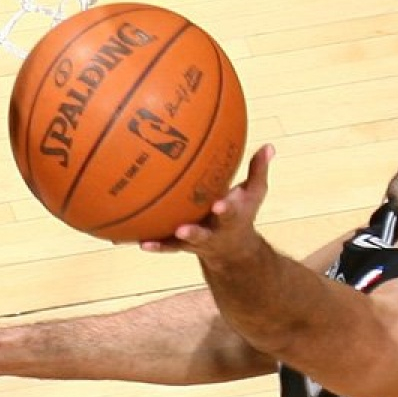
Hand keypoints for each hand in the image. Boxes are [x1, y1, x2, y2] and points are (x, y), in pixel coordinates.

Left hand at [152, 145, 276, 290]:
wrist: (235, 250)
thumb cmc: (243, 213)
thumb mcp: (255, 194)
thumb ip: (259, 170)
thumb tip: (269, 145)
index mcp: (230, 219)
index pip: (229, 212)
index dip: (225, 208)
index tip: (219, 203)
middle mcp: (212, 234)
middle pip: (202, 234)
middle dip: (193, 233)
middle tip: (182, 230)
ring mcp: (194, 242)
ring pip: (177, 244)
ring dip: (163, 243)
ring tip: (145, 242)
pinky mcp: (180, 246)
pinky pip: (162, 245)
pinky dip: (149, 242)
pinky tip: (128, 239)